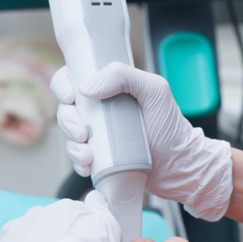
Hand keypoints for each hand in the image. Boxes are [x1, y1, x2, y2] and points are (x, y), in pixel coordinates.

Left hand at [0, 191, 121, 241]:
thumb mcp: (108, 225)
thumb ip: (100, 207)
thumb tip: (94, 197)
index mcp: (63, 208)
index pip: (65, 216)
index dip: (71, 232)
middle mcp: (36, 215)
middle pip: (40, 223)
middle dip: (47, 238)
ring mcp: (16, 233)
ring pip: (19, 237)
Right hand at [51, 62, 232, 220]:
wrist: (179, 163)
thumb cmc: (169, 124)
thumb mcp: (154, 90)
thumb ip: (124, 76)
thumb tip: (86, 87)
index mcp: (107, 88)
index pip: (72, 79)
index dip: (63, 86)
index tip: (71, 97)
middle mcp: (98, 110)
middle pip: (64, 109)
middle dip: (67, 121)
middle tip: (82, 132)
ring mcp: (96, 136)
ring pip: (68, 136)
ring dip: (72, 145)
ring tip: (89, 154)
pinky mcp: (98, 159)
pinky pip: (76, 160)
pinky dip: (78, 163)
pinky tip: (90, 165)